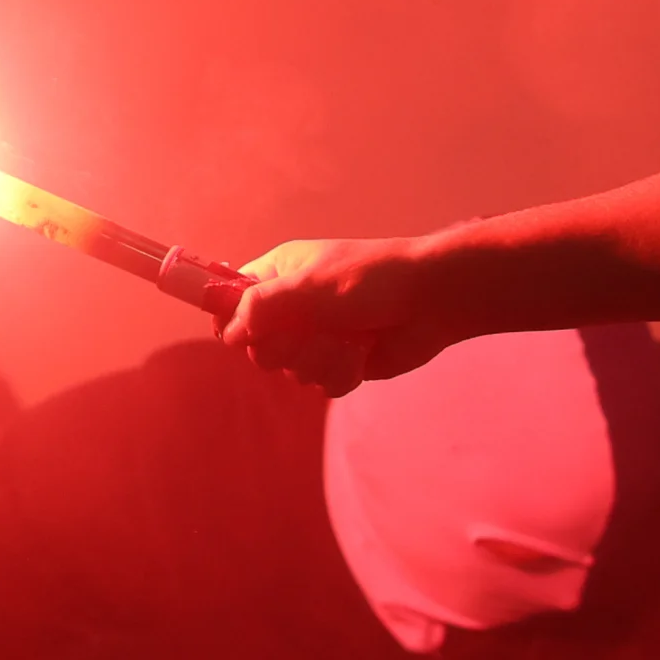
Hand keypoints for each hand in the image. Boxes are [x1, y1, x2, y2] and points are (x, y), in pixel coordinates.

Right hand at [224, 236, 462, 395]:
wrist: (431, 300)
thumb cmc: (371, 279)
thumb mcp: (309, 284)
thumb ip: (262, 306)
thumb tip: (229, 333)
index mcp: (278, 276)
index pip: (230, 300)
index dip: (232, 320)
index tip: (246, 333)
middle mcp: (292, 308)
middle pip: (258, 347)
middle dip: (287, 347)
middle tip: (313, 330)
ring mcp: (315, 337)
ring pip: (290, 370)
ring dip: (321, 359)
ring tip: (349, 338)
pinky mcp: (338, 362)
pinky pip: (320, 384)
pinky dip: (341, 372)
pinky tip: (361, 354)